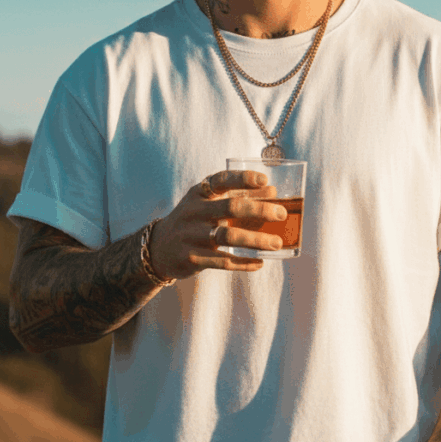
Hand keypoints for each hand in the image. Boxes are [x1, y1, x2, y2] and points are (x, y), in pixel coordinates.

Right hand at [149, 169, 287, 279]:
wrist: (159, 248)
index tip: (265, 181)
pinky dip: (244, 262)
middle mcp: (194, 211)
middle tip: (281, 214)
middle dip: (259, 210)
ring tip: (276, 243)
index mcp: (199, 193)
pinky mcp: (192, 258)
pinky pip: (223, 261)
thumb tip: (273, 191)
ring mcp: (191, 235)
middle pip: (230, 207)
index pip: (222, 180)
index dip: (243, 179)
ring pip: (228, 236)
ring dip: (255, 240)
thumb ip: (239, 196)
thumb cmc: (194, 220)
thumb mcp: (209, 203)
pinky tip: (260, 262)